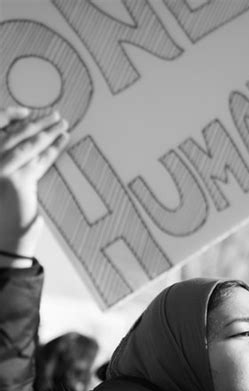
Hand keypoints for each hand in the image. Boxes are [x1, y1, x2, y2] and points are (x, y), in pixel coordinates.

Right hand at [0, 107, 68, 255]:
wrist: (3, 240)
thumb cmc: (4, 216)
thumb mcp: (5, 183)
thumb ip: (9, 165)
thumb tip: (27, 144)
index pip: (1, 133)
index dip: (13, 119)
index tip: (28, 113)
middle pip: (15, 136)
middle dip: (37, 124)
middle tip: (55, 116)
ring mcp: (1, 170)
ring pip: (29, 145)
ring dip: (48, 132)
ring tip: (63, 124)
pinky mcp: (17, 180)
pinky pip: (39, 161)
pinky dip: (53, 149)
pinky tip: (63, 140)